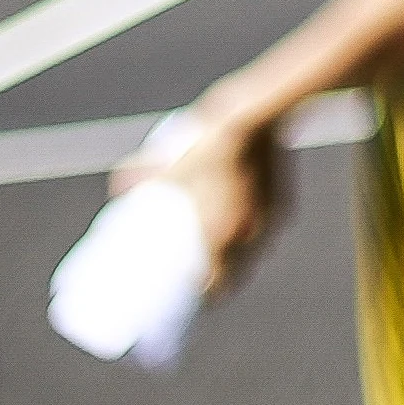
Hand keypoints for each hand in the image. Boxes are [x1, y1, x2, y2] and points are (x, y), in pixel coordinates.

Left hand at [113, 109, 287, 284]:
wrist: (259, 111)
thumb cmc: (214, 137)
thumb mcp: (174, 158)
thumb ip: (146, 175)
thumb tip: (118, 186)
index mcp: (222, 233)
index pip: (216, 284)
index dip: (204, 293)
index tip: (192, 292)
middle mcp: (250, 232)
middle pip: (239, 273)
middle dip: (223, 278)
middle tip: (204, 272)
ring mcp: (272, 217)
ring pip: (257, 249)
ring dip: (242, 253)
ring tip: (223, 245)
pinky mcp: (285, 199)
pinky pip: (270, 223)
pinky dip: (256, 224)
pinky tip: (246, 213)